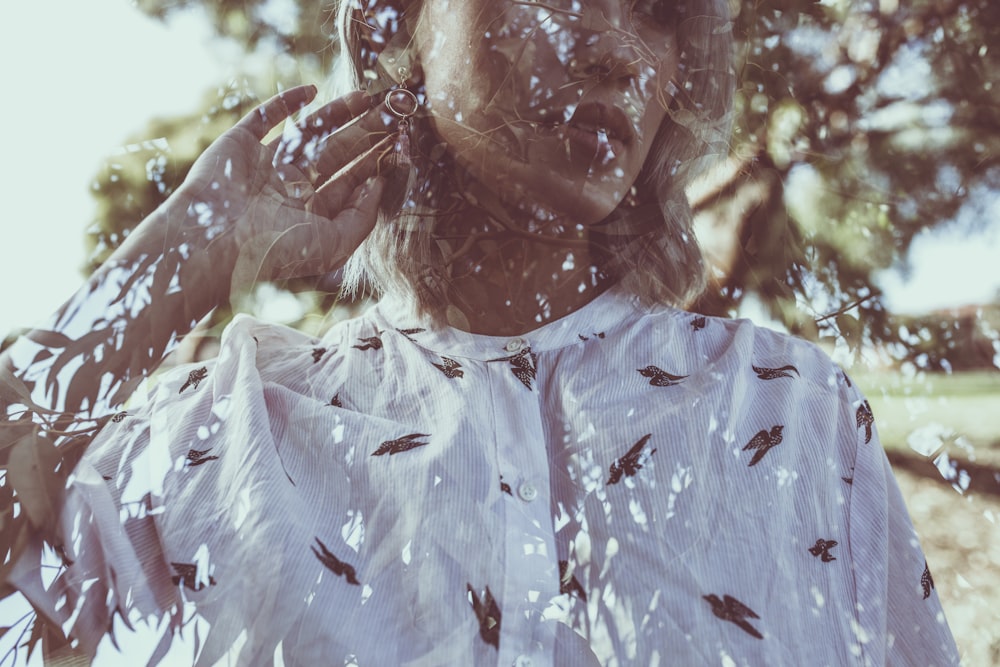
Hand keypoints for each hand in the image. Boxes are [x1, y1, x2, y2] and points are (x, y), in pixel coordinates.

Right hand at [177, 84, 395, 287]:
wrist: (216, 239)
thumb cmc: (276, 250)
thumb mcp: (334, 244)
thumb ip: (362, 217)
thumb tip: (377, 184)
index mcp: (311, 212)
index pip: (350, 180)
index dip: (375, 161)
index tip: (399, 142)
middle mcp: (290, 187)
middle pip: (337, 153)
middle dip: (365, 133)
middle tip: (392, 111)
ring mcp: (266, 164)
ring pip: (309, 132)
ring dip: (337, 114)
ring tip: (366, 97)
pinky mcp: (241, 144)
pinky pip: (265, 117)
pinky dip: (286, 103)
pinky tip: (312, 91)